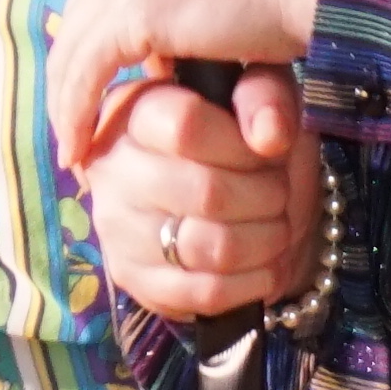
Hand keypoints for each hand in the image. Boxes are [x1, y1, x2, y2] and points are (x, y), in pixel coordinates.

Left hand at [45, 0, 350, 172]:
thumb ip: (177, 16)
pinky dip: (76, 115)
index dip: (88, 53)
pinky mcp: (131, 9)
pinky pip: (84, 73)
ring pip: (72, 51)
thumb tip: (156, 62)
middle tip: (75, 135)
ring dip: (66, 107)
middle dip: (69, 83)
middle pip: (77, 23)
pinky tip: (82, 150)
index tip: (94, 102)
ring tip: (76, 155)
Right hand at [86, 65, 326, 324]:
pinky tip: (264, 263)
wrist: (221, 200)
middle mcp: (111, 167)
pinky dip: (253, 281)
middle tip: (278, 193)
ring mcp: (116, 228)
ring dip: (266, 241)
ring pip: (212, 248)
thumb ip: (268, 98)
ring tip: (276, 227)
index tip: (264, 150)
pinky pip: (205, 293)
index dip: (242, 145)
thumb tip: (270, 137)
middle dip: (266, 197)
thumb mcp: (261, 96)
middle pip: (206, 192)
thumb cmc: (239, 139)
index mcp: (134, 109)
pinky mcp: (131, 278)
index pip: (185, 124)